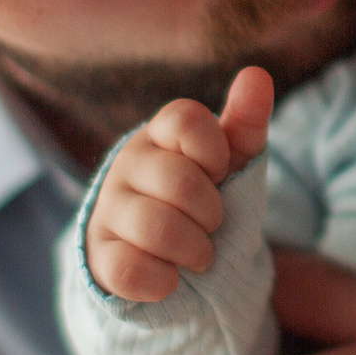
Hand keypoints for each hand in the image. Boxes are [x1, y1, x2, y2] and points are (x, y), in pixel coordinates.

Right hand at [86, 67, 271, 302]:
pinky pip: (130, 269)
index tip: (219, 172)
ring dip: (194, 250)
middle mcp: (127, 166)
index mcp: (160, 136)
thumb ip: (245, 122)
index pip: (185, 119)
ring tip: (199, 255)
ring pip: (155, 228)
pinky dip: (163, 281)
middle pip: (179, 181)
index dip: (214, 151)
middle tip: (213, 224)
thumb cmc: (204, 200)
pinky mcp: (99, 258)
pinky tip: (170, 278)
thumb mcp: (232, 163)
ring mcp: (108, 211)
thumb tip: (256, 74)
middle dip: (212, 212)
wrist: (172, 260)